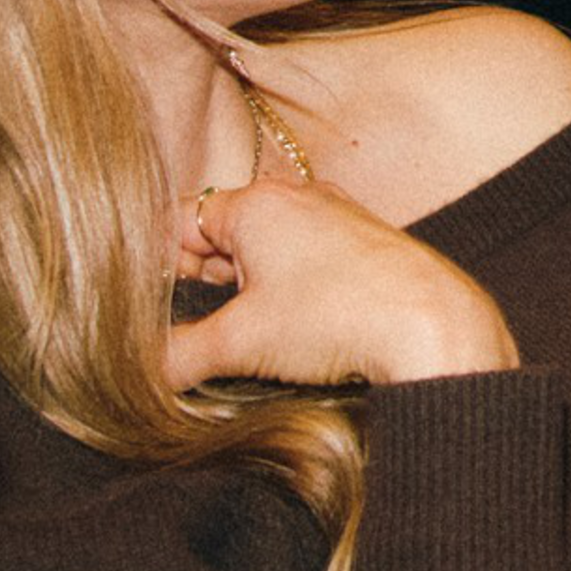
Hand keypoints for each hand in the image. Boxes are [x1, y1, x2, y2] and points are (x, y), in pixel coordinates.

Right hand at [164, 175, 518, 389]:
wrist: (430, 325)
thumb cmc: (333, 316)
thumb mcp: (240, 342)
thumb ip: (178, 354)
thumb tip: (140, 372)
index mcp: (259, 202)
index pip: (181, 222)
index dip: (156, 268)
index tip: (144, 312)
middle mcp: (299, 198)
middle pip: (222, 236)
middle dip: (200, 285)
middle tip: (188, 334)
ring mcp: (336, 219)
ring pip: (264, 252)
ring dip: (244, 294)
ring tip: (238, 339)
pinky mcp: (364, 247)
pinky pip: (303, 264)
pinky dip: (284, 294)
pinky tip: (286, 333)